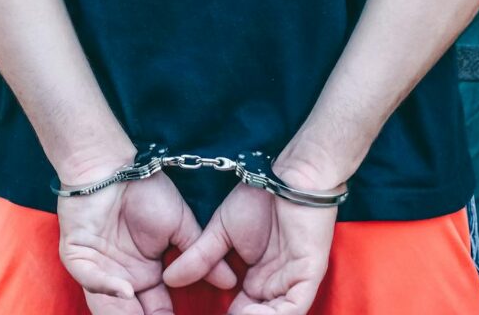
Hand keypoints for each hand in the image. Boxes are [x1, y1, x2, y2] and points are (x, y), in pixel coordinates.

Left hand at [58, 171, 236, 313]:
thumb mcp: (182, 228)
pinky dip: (106, 287)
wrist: (116, 167)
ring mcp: (98, 270)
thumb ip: (201, 257)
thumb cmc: (147, 193)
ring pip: (108, 305)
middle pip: (132, 314)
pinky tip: (126, 293)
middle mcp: (122, 279)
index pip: (157, 310)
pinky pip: (90, 279)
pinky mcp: (77, 256)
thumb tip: (229, 281)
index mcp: (146, 275)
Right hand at [163, 165, 339, 314]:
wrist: (285, 176)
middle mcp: (276, 285)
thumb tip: (169, 278)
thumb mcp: (219, 233)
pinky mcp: (309, 273)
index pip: (242, 311)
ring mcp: (294, 281)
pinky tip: (247, 314)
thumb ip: (199, 259)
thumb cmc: (258, 199)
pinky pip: (295, 307)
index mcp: (258, 279)